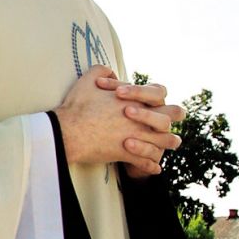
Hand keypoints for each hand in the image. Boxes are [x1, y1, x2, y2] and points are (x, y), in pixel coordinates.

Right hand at [54, 70, 179, 174]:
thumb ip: (102, 70)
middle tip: (169, 122)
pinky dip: (152, 165)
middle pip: (170, 116)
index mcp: (133, 98)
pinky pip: (147, 162)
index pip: (159, 92)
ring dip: (168, 143)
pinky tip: (155, 167)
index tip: (148, 101)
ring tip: (171, 145)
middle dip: (171, 118)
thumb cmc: (77, 106)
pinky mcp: (127, 153)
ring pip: (165, 141)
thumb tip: (111, 72)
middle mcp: (139, 117)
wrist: (67, 131)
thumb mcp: (88, 79)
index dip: (154, 95)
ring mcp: (135, 136)